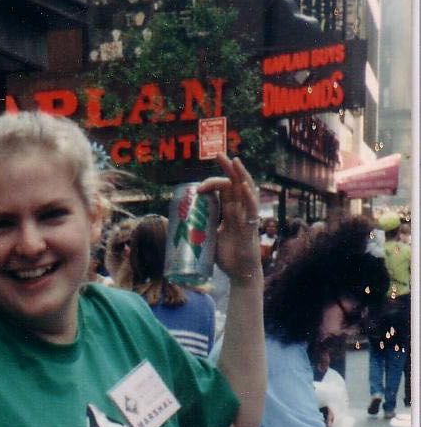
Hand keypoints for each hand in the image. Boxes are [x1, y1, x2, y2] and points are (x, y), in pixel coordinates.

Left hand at [197, 153, 261, 284]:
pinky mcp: (251, 226)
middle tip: (217, 153)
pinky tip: (243, 186)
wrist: (239, 272)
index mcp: (231, 210)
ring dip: (240, 174)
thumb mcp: (209, 237)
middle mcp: (241, 209)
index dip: (212, 183)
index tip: (197, 188)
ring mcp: (247, 215)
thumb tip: (174, 227)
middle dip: (227, 168)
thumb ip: (198, 228)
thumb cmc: (226, 255)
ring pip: (246, 190)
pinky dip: (248, 196)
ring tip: (234, 160)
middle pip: (235, 182)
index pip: (224, 189)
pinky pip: (252, 208)